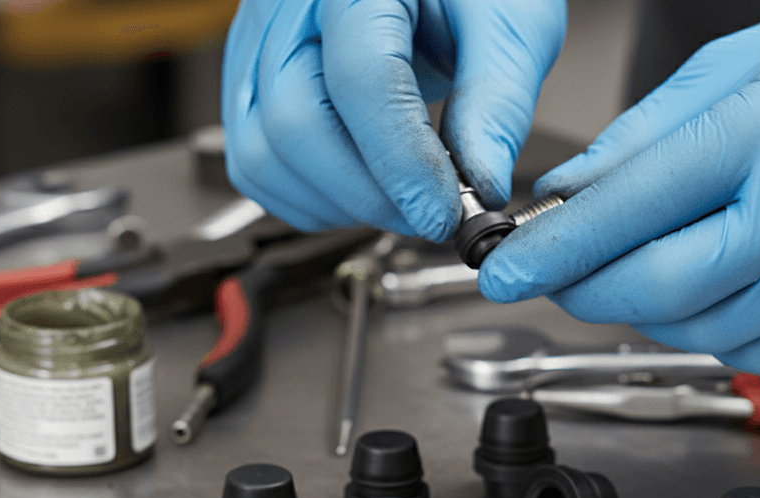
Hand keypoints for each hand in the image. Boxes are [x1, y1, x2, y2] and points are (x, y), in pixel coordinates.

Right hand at [221, 0, 564, 240]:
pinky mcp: (250, 84)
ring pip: (262, 157)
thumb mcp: (508, 22)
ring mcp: (258, 45)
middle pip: (294, 124)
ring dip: (337, 205)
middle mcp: (287, 5)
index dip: (402, 162)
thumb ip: (496, 100)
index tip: (442, 213)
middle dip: (369, 194)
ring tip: (398, 202)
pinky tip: (360, 193)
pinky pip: (255, 166)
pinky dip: (310, 201)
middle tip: (427, 214)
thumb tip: (480, 183)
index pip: (360, 78)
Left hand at [479, 0, 759, 373]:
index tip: (505, 273)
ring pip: (704, 330)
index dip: (557, 250)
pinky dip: (712, 333)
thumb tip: (567, 194)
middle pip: (662, 287)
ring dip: (650, 313)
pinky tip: (709, 293)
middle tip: (561, 278)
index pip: (633, 207)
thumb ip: (643, 139)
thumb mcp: (737, 67)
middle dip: (590, 292)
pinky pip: (759, 352)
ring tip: (646, 269)